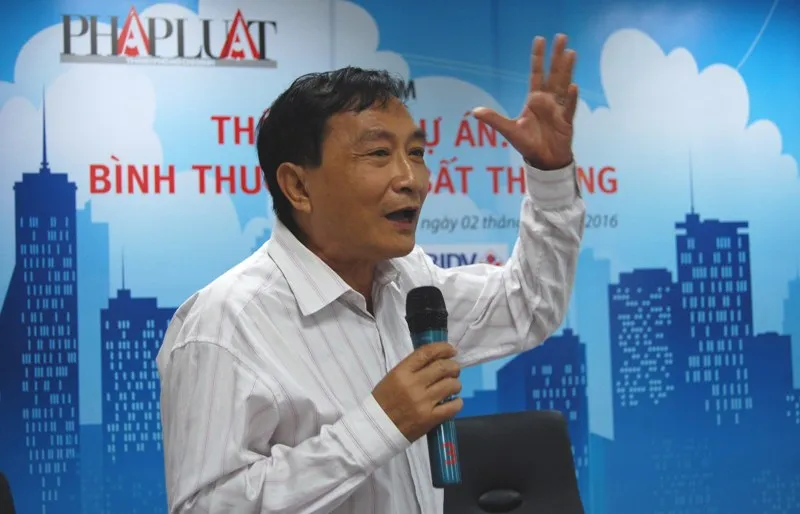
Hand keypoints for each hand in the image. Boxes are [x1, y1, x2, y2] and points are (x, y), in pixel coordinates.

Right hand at [372, 343, 462, 441]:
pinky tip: (454, 402)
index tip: (451, 350)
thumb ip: (412, 368)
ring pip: (451, 385)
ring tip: (453, 387)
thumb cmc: (384, 401)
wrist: (377, 428)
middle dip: (453, 366)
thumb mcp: (393, 378)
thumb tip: (436, 361)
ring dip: (456, 384)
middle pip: (443, 367)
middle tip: (454, 370)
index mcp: (402, 372)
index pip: (427, 353)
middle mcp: (413, 384)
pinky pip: (453, 406)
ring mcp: (423, 402)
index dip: (443, 348)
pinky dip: (457, 402)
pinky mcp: (430, 418)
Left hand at [473, 34, 577, 169]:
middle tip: (562, 37)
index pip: (536, 74)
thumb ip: (494, 119)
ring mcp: (558, 109)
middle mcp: (547, 101)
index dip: (537, 58)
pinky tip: (573, 86)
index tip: (539, 39)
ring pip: (563, 85)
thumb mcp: (508, 131)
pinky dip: (571, 98)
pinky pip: (569, 108)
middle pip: (553, 74)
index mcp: (534, 100)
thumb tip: (475, 111)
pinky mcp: (566, 121)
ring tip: (571, 53)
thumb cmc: (527, 144)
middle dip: (557, 56)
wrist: (544, 161)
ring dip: (567, 70)